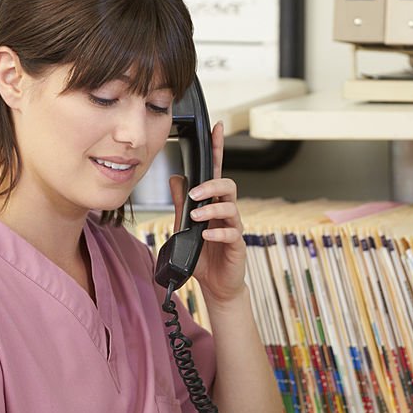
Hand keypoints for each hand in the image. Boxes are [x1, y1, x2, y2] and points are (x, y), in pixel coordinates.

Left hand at [168, 121, 248, 304]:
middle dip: (212, 185)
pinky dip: (216, 233)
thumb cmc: (202, 255)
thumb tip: (176, 178)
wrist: (216, 285)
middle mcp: (225, 212)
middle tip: (194, 194)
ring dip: (211, 208)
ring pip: (231, 207)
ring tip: (196, 217)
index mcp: (213, 203)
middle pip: (227, 185)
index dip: (217, 149)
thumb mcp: (183, 227)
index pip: (216, 171)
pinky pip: (231, 233)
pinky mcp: (237, 245)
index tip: (217, 128)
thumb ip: (181, 203)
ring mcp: (233, 227)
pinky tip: (205, 236)